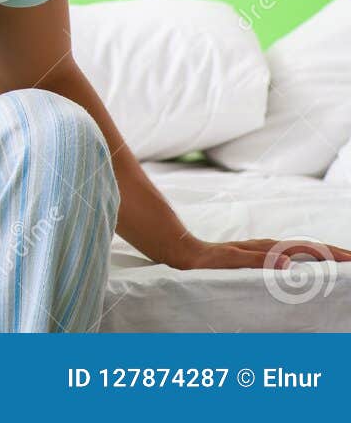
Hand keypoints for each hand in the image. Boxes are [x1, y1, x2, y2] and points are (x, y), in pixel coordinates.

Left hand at [157, 234, 350, 270]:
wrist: (180, 253)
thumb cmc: (204, 261)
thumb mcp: (230, 262)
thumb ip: (256, 262)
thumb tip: (287, 263)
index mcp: (266, 249)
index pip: (306, 249)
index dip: (330, 254)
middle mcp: (267, 247)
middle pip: (308, 247)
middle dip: (333, 252)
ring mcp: (261, 250)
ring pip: (299, 251)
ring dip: (321, 255)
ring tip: (340, 262)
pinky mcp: (254, 256)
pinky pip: (287, 256)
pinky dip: (304, 259)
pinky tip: (306, 266)